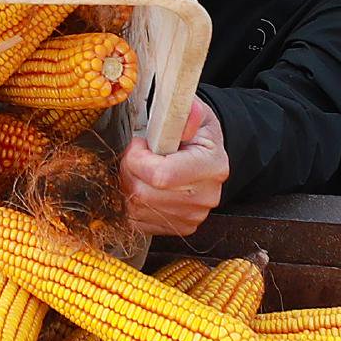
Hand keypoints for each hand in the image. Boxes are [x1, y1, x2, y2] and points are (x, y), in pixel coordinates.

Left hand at [119, 98, 228, 236]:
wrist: (206, 156)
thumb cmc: (195, 134)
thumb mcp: (193, 115)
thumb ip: (186, 113)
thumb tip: (190, 112)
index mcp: (212, 166)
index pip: (162, 175)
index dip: (137, 159)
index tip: (138, 144)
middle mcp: (206, 196)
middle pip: (144, 194)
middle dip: (129, 171)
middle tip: (135, 156)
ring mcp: (193, 216)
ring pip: (137, 208)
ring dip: (129, 187)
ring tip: (140, 170)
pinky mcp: (180, 227)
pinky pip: (138, 222)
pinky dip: (132, 204)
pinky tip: (143, 186)